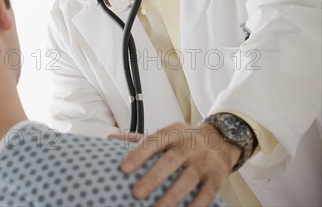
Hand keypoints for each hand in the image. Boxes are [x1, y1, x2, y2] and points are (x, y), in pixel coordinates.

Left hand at [109, 122, 240, 206]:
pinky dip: (196, 205)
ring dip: (172, 195)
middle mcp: (189, 145)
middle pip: (171, 161)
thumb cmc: (185, 140)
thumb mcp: (165, 134)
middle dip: (153, 178)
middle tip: (137, 193)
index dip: (138, 155)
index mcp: (173, 133)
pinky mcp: (218, 176)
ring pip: (188, 179)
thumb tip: (111, 139)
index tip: (123, 169)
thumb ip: (138, 139)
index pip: (153, 142)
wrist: (221, 140)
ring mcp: (204, 161)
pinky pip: (207, 193)